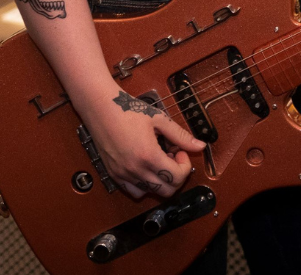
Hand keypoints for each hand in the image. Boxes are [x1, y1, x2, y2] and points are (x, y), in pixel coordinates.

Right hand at [75, 88, 206, 200]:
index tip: (180, 151)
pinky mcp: (114, 174)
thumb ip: (181, 135)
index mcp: (149, 156)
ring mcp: (124, 174)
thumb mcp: (159, 119)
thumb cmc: (128, 110)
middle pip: (167, 190)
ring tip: (158, 161)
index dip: (185, 165)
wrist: (101, 108)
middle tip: (172, 157)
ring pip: (151, 192)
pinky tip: (145, 167)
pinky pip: (134, 191)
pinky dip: (144, 185)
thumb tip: (200, 146)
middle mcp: (136, 170)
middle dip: (176, 176)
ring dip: (160, 181)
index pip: (177, 177)